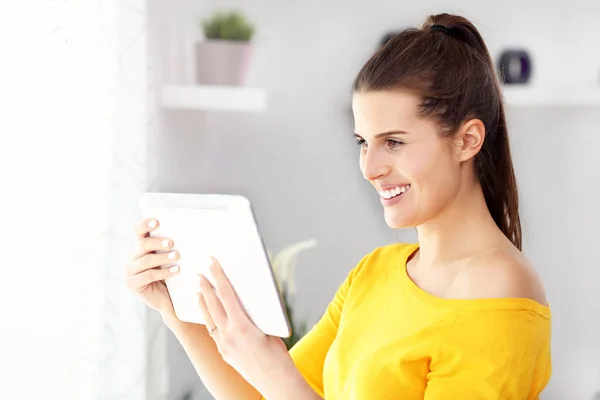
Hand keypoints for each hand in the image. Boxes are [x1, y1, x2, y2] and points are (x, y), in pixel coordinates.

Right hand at [125, 218, 180, 316]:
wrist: (170, 299)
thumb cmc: (174, 275)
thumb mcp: (173, 258)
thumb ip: (174, 246)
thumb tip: (191, 230)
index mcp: (142, 246)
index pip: (139, 231)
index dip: (146, 224)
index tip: (157, 221)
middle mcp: (134, 256)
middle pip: (143, 244)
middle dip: (158, 242)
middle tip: (172, 242)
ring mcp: (131, 270)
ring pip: (146, 260)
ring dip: (162, 257)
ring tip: (177, 256)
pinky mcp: (132, 283)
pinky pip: (148, 275)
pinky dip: (163, 272)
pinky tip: (176, 270)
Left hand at [198, 258, 319, 398]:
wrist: (276, 383)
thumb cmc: (278, 355)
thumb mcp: (268, 329)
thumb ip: (254, 315)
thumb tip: (245, 301)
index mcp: (241, 326)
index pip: (226, 294)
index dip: (218, 276)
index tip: (212, 263)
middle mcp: (228, 336)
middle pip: (213, 305)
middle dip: (205, 286)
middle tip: (200, 272)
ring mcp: (224, 346)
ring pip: (209, 319)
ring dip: (203, 303)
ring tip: (198, 291)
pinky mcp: (225, 354)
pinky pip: (214, 331)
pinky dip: (210, 319)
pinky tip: (210, 314)